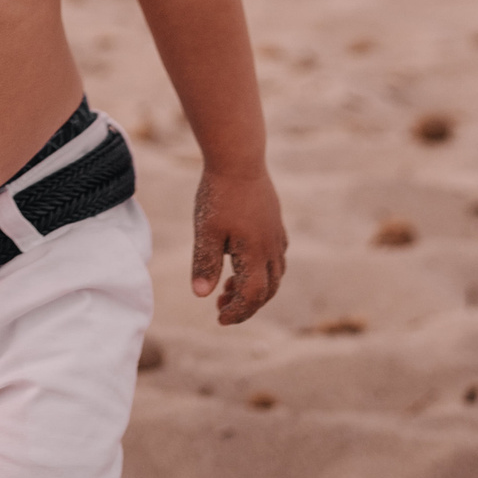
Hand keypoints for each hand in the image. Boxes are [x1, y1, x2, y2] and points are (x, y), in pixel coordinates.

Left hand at [189, 165, 285, 325]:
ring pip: (275, 274)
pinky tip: (243, 260)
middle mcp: (272, 248)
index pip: (252, 297)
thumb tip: (201, 295)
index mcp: (256, 254)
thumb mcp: (206, 231)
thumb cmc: (219, 195)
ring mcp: (276, 235)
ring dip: (255, 288)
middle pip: (268, 290)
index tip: (219, 318)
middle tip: (221, 307)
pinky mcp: (275, 222)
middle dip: (246, 305)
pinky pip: (276, 256)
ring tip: (229, 286)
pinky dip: (263, 269)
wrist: (238, 159)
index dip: (238, 313)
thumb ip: (205, 264)